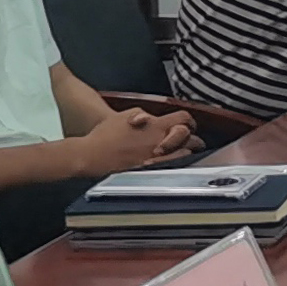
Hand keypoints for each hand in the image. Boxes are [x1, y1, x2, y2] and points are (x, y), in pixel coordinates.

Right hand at [78, 106, 196, 174]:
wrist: (92, 154)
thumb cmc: (105, 134)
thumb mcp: (127, 115)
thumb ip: (145, 114)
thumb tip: (153, 118)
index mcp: (156, 125)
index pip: (184, 119)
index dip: (189, 121)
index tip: (188, 125)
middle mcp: (160, 141)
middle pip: (191, 138)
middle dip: (194, 139)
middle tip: (193, 141)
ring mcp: (158, 158)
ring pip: (186, 155)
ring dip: (187, 152)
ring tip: (184, 152)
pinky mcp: (151, 171)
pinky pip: (173, 168)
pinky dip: (176, 164)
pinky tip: (171, 163)